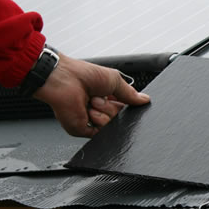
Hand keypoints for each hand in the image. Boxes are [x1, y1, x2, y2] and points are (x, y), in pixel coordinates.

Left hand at [33, 53, 149, 136]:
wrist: (63, 80)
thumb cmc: (82, 74)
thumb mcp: (114, 80)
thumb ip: (130, 93)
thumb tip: (145, 100)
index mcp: (106, 97)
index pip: (124, 108)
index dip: (126, 105)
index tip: (126, 100)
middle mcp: (99, 109)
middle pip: (119, 118)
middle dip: (112, 107)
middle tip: (100, 96)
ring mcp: (90, 120)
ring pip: (110, 126)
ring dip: (104, 113)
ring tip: (91, 102)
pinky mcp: (82, 129)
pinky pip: (99, 134)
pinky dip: (97, 122)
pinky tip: (89, 111)